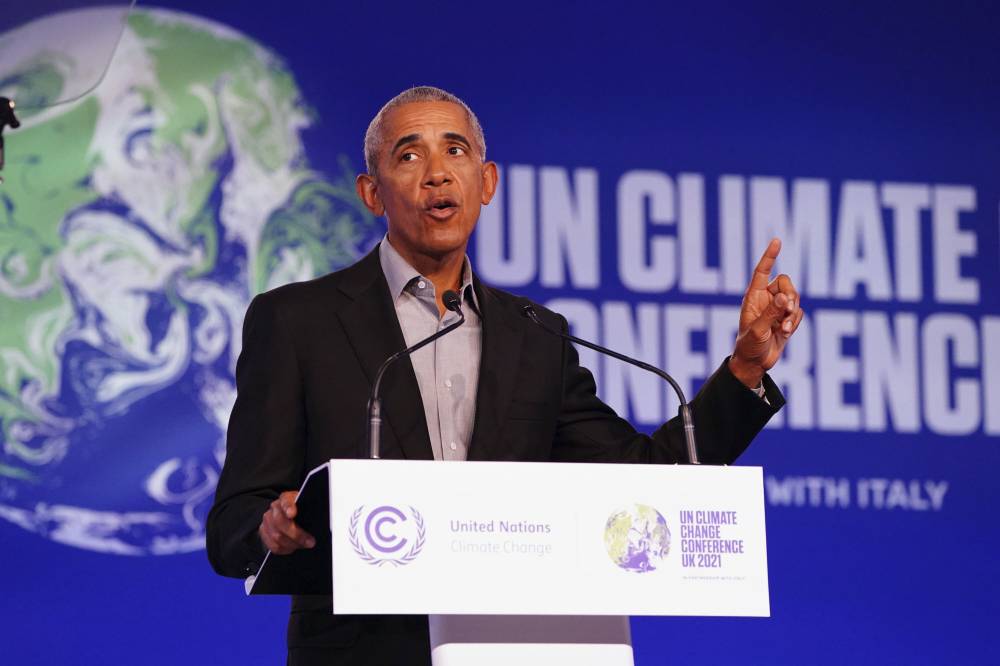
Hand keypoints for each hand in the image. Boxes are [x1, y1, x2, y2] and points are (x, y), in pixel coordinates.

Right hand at [258, 490, 315, 553]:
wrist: (289, 515)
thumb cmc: (302, 511)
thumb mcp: (308, 506)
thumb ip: (311, 510)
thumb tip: (322, 518)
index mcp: (287, 498)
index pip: (286, 501)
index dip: (288, 507)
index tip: (292, 514)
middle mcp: (275, 507)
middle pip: (280, 522)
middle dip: (296, 534)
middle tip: (310, 541)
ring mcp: (267, 520)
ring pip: (276, 536)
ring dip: (292, 544)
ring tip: (303, 545)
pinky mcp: (264, 532)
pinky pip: (273, 545)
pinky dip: (285, 549)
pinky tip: (293, 547)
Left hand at [730, 238, 803, 387]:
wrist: (755, 363)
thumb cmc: (749, 346)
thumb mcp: (758, 331)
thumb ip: (771, 314)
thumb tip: (783, 297)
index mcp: (753, 297)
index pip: (762, 271)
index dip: (769, 256)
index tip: (776, 241)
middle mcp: (766, 299)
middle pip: (786, 284)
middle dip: (791, 295)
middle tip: (787, 310)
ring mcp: (777, 309)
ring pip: (795, 299)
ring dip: (792, 314)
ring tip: (784, 329)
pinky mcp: (787, 319)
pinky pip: (798, 313)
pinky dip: (795, 322)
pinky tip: (785, 333)